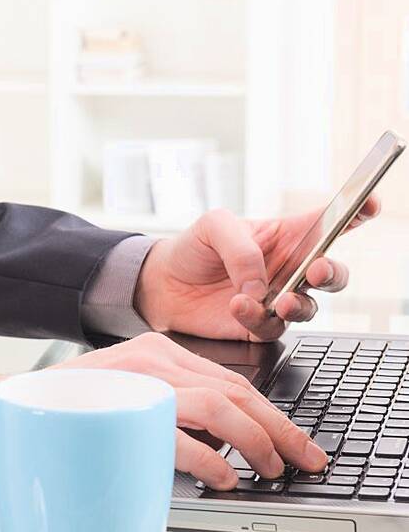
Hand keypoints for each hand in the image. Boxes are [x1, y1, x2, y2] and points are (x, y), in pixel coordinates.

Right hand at [0, 333, 328, 489]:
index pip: (231, 379)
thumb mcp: (123, 397)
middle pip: (238, 389)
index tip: (294, 442)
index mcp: (157, 351)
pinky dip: (213, 458)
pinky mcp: (122, 404)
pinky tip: (224, 476)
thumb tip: (221, 444)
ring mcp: (138, 379)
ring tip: (270, 470)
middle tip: (303, 459)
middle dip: (280, 429)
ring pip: (221, 404)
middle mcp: (153, 358)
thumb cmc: (63, 411)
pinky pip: (183, 431)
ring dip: (257, 442)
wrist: (2, 408)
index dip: (271, 414)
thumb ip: (165, 409)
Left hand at [135, 199, 380, 340]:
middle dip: (332, 273)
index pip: (330, 222)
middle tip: (316, 271)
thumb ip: (241, 248)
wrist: (162, 283)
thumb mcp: (214, 227)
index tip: (370, 204)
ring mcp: (277, 300)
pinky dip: (256, 318)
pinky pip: (271, 328)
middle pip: (332, 274)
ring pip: (309, 308)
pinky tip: (238, 305)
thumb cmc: (194, 248)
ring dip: (296, 304)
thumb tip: (260, 285)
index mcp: (288, 236)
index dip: (357, 212)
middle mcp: (290, 269)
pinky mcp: (258, 326)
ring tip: (276, 300)